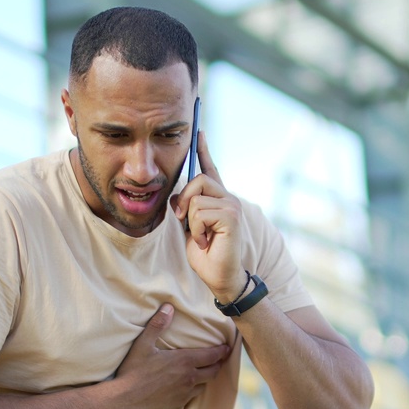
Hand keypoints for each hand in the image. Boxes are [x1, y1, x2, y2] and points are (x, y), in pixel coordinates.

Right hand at [112, 304, 231, 408]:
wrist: (123, 402)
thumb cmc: (132, 372)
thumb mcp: (142, 344)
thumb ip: (157, 325)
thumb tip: (169, 307)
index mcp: (184, 362)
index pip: (212, 355)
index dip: (222, 351)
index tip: (227, 347)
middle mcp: (189, 379)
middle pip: (213, 371)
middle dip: (219, 364)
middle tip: (220, 359)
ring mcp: (185, 395)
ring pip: (204, 386)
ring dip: (206, 378)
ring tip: (205, 373)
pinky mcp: (178, 407)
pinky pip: (191, 398)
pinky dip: (193, 391)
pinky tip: (187, 388)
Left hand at [171, 131, 248, 302]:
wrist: (219, 276)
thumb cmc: (205, 254)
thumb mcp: (188, 226)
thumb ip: (184, 208)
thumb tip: (176, 196)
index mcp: (218, 199)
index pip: (210, 169)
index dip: (204, 150)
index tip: (199, 132)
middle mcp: (228, 198)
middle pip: (198, 179)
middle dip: (184, 200)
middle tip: (184, 220)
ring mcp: (232, 206)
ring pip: (196, 199)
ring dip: (191, 222)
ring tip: (200, 236)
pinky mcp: (232, 217)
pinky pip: (200, 213)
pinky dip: (196, 230)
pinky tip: (206, 241)